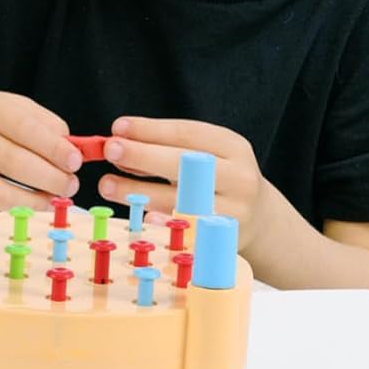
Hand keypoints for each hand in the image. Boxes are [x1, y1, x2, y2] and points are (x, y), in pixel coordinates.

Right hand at [0, 89, 81, 210]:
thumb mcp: (3, 104)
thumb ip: (40, 122)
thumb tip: (70, 148)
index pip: (22, 126)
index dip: (53, 147)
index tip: (75, 161)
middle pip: (12, 162)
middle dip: (50, 178)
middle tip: (70, 184)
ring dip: (32, 201)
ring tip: (52, 199)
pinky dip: (4, 213)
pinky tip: (22, 209)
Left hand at [99, 116, 276, 249]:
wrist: (261, 220)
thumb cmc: (219, 179)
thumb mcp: (204, 155)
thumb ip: (165, 147)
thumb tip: (120, 142)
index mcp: (234, 148)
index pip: (187, 134)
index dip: (150, 130)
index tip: (118, 127)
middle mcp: (239, 178)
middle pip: (186, 164)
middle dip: (143, 155)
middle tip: (111, 149)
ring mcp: (234, 212)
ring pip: (181, 200)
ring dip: (139, 192)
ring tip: (107, 184)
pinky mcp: (224, 241)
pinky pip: (187, 232)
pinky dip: (162, 223)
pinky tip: (140, 217)